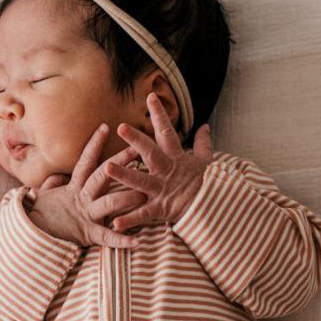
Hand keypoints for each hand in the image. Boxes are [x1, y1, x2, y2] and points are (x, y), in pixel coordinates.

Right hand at [29, 124, 149, 248]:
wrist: (27, 234)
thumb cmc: (37, 215)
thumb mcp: (45, 195)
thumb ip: (54, 183)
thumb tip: (59, 174)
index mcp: (73, 188)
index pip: (85, 161)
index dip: (94, 144)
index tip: (105, 127)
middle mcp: (81, 198)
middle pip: (102, 176)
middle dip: (120, 163)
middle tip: (137, 150)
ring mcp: (86, 216)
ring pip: (109, 203)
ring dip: (128, 198)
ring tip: (145, 194)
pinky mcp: (87, 235)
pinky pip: (107, 238)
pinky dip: (122, 240)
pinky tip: (138, 242)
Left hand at [102, 93, 214, 230]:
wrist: (214, 210)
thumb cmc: (208, 185)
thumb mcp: (207, 162)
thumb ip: (203, 143)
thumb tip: (205, 125)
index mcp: (176, 158)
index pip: (167, 133)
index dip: (159, 115)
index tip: (150, 97)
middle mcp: (167, 172)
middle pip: (151, 153)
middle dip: (136, 140)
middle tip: (121, 127)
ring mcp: (162, 191)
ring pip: (140, 181)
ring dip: (123, 175)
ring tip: (106, 167)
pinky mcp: (160, 210)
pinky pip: (143, 215)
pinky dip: (129, 220)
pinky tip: (115, 223)